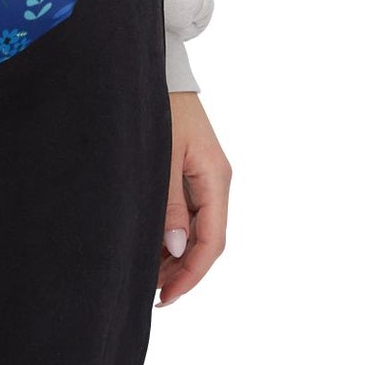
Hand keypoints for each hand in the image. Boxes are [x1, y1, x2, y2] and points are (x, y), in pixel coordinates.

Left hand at [157, 91, 229, 305]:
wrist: (159, 67)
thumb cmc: (160, 105)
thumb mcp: (162, 154)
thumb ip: (170, 202)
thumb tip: (176, 248)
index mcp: (216, 178)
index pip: (211, 241)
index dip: (191, 273)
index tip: (167, 297)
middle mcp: (216, 180)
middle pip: (206, 239)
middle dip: (182, 269)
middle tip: (153, 292)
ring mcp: (205, 174)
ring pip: (197, 227)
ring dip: (176, 253)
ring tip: (149, 274)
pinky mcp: (191, 167)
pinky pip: (188, 210)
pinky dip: (172, 231)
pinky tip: (153, 243)